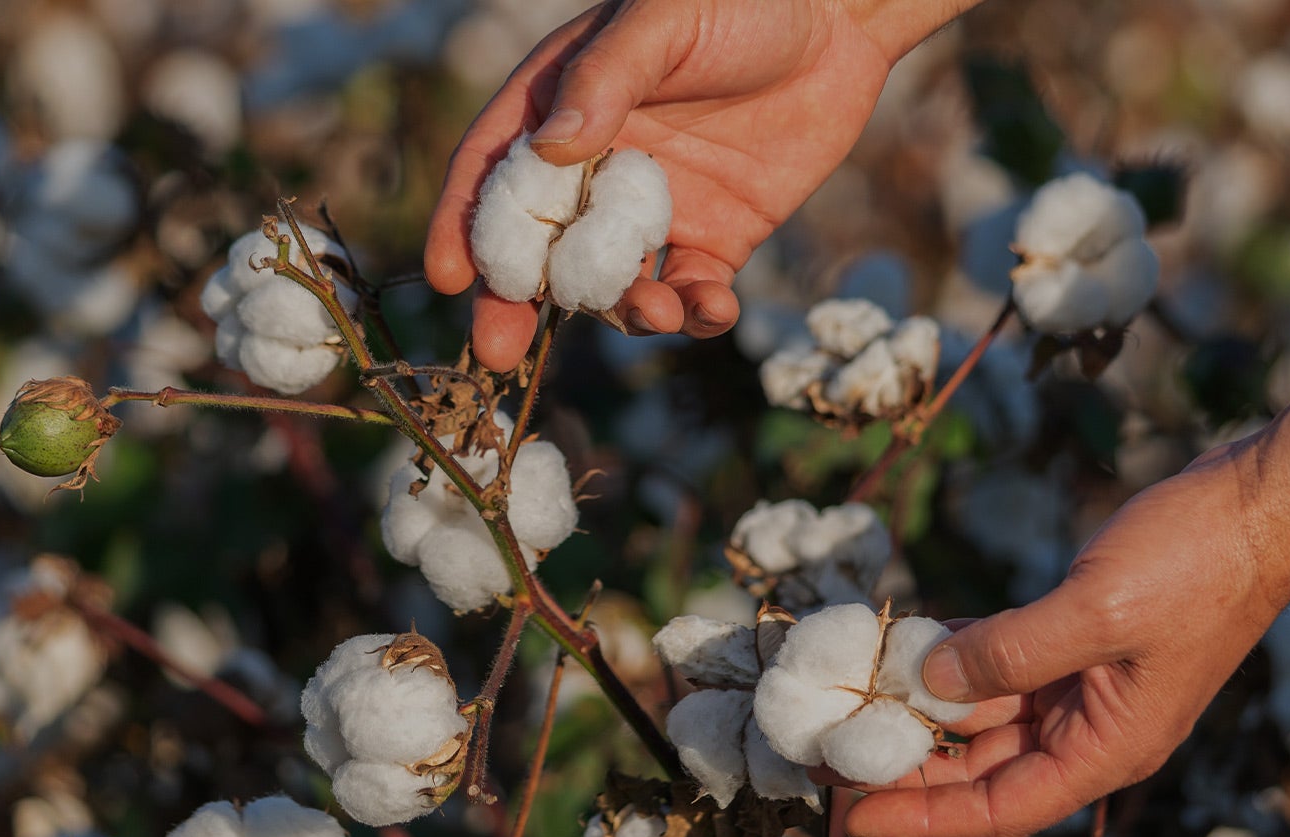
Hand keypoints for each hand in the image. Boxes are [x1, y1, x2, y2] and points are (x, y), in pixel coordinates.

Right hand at [423, 0, 958, 370]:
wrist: (839, 15)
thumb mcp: (661, 24)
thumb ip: (604, 81)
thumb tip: (550, 149)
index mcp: (561, 105)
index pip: (494, 170)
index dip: (464, 223)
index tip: (450, 275)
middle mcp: (598, 165)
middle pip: (538, 245)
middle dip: (516, 301)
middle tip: (499, 351)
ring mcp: (655, 208)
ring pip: (612, 282)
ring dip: (620, 310)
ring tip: (651, 309)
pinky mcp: (717, 237)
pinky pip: (691, 292)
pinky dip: (696, 313)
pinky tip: (714, 309)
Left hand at [838, 442, 1289, 836]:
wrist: (1265, 503)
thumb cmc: (1199, 564)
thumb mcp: (1095, 610)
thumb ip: (1011, 651)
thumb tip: (933, 679)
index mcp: (1109, 748)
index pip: (1002, 807)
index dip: (925, 814)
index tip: (853, 811)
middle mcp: (1095, 727)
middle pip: (984, 768)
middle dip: (908, 763)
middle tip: (827, 755)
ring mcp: (1089, 682)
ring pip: (988, 712)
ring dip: (924, 705)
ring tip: (850, 698)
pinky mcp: (1084, 635)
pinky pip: (1005, 658)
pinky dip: (958, 651)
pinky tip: (906, 640)